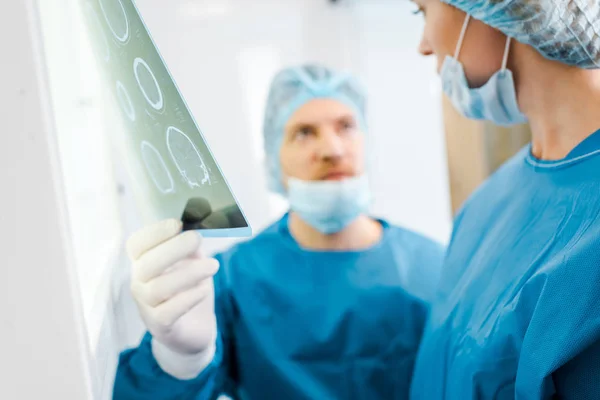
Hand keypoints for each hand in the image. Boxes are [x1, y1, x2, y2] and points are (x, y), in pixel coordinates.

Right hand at [126, 219, 219, 378]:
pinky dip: (188, 298)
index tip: (178, 223)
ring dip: (187, 274)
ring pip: (157, 288)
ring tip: (213, 266)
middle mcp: (139, 282)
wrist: (196, 326)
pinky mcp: (160, 326)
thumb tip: (201, 223)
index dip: (154, 233)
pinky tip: (204, 290)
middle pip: (145, 264)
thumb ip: (192, 245)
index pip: (136, 245)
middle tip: (197, 238)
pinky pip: (168, 312)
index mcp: (143, 262)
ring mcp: (146, 306)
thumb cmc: (190, 286)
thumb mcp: (193, 261)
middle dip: (173, 249)